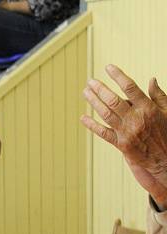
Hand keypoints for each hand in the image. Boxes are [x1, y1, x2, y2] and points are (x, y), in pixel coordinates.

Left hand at [81, 64, 166, 207]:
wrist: (166, 157)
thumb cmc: (166, 131)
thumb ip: (158, 95)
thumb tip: (151, 79)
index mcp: (148, 108)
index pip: (130, 88)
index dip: (118, 76)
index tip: (108, 67)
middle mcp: (136, 119)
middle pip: (113, 100)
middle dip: (100, 89)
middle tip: (90, 81)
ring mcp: (127, 132)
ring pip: (106, 114)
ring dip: (93, 102)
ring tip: (85, 92)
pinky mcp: (120, 144)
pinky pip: (103, 133)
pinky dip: (92, 125)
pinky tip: (83, 117)